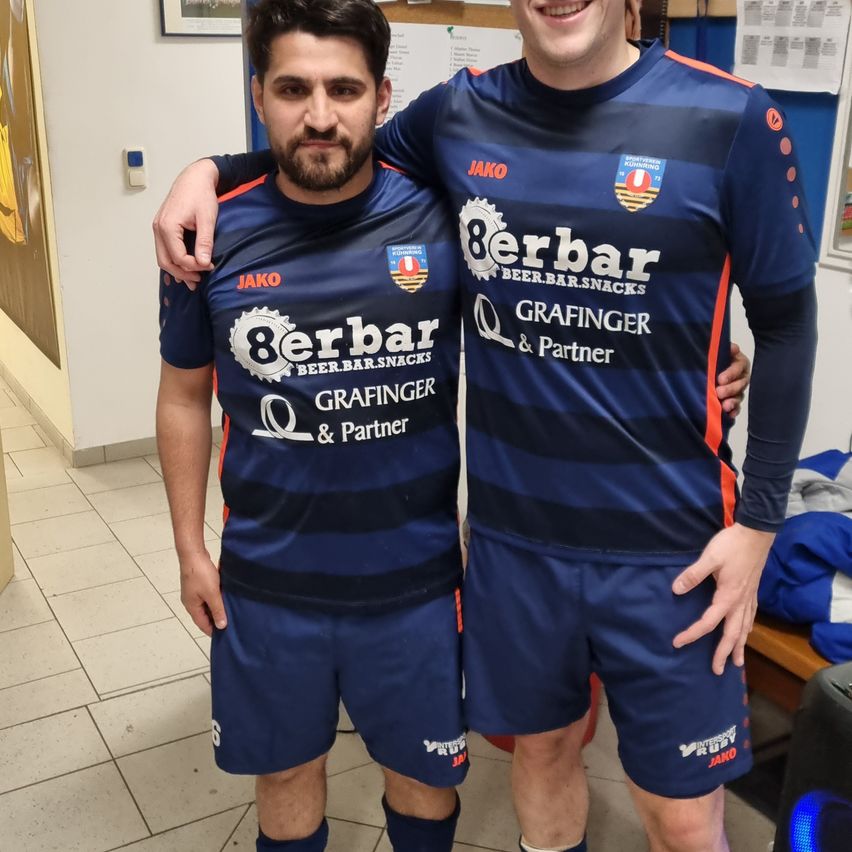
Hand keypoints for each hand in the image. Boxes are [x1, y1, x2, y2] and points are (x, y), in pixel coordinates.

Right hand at [152, 159, 219, 287]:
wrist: (195, 178)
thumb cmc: (200, 194)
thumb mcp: (207, 219)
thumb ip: (204, 242)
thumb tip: (203, 263)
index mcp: (167, 226)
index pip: (178, 257)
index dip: (194, 266)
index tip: (209, 267)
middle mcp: (158, 228)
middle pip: (165, 261)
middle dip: (182, 273)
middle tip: (199, 280)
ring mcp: (158, 227)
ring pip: (162, 257)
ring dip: (177, 269)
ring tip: (193, 279)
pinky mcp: (162, 227)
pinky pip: (164, 249)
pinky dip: (174, 260)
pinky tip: (186, 267)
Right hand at [179, 549, 227, 636]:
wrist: (193, 553)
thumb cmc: (201, 574)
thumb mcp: (212, 594)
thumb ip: (217, 610)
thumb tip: (221, 626)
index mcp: (191, 606)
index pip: (202, 624)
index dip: (212, 630)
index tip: (225, 636)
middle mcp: (190, 601)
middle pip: (204, 615)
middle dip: (216, 619)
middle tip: (230, 623)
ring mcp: (193, 591)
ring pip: (206, 604)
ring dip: (216, 607)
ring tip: (230, 611)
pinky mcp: (197, 583)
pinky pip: (207, 595)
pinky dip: (215, 597)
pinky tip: (225, 596)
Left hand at [671, 524, 774, 674]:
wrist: (757, 534)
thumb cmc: (732, 545)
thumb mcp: (709, 558)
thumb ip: (693, 575)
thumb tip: (675, 590)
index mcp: (728, 597)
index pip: (708, 622)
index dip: (692, 634)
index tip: (677, 643)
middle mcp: (741, 603)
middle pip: (732, 635)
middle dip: (724, 654)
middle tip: (718, 670)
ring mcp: (749, 599)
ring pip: (745, 629)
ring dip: (739, 646)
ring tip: (737, 663)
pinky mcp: (753, 592)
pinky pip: (750, 619)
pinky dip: (746, 631)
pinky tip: (745, 633)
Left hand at [716, 342, 750, 417]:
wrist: (707, 369)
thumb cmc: (714, 359)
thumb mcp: (719, 351)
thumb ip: (725, 349)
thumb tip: (733, 348)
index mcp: (740, 363)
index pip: (738, 367)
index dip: (730, 373)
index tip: (720, 379)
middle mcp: (742, 377)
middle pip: (740, 384)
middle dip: (730, 389)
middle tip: (719, 392)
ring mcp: (739, 390)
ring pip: (739, 396)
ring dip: (733, 402)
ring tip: (725, 406)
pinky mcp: (734, 401)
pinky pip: (736, 407)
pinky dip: (734, 411)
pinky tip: (729, 415)